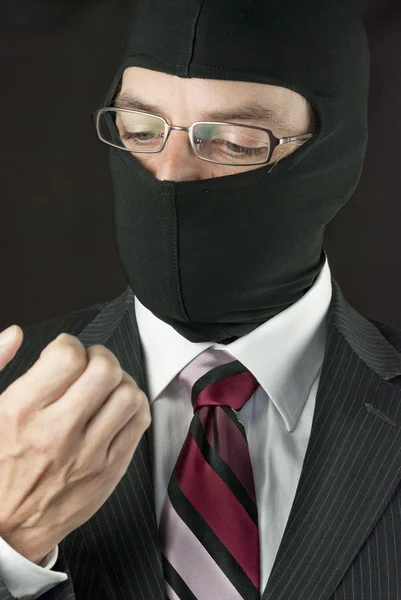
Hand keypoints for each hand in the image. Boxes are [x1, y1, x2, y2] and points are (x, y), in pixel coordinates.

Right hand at [0, 325, 150, 564]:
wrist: (4, 529)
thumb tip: (15, 334)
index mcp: (21, 412)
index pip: (67, 356)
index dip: (69, 345)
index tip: (64, 354)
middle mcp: (56, 433)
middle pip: (105, 370)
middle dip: (99, 357)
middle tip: (89, 365)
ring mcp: (87, 454)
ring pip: (128, 394)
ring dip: (120, 381)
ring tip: (105, 387)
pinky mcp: (109, 471)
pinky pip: (139, 423)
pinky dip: (133, 406)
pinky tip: (116, 408)